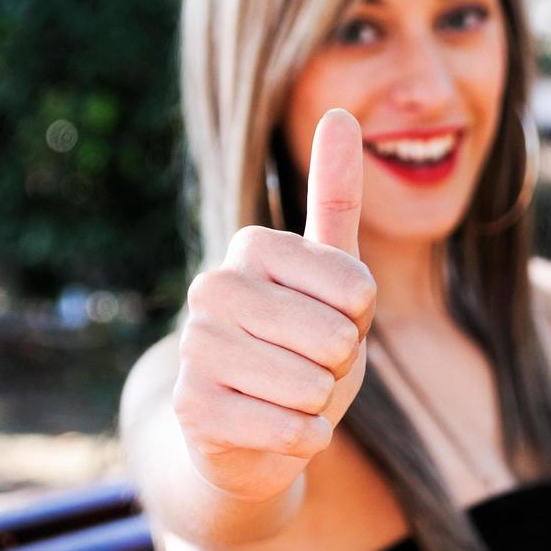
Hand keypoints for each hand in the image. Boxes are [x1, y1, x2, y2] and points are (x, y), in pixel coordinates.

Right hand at [173, 108, 374, 500]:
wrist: (251, 432)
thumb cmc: (303, 348)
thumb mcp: (334, 278)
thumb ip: (337, 200)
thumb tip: (340, 111)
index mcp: (252, 247)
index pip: (356, 288)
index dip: (360, 319)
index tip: (330, 321)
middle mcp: (212, 288)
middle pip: (334, 337)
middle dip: (340, 365)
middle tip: (309, 367)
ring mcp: (194, 347)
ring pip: (311, 385)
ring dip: (321, 404)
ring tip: (292, 396)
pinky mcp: (191, 408)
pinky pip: (289, 429)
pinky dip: (304, 438)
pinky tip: (282, 429)